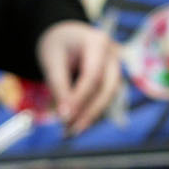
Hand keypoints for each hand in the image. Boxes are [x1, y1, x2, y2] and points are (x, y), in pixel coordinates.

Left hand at [36, 20, 122, 135]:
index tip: (65, 118)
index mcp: (98, 42)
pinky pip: (104, 100)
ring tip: (69, 131)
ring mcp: (116, 69)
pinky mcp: (112, 81)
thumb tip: (66, 117)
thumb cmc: (57, 45)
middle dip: (89, 113)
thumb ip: (59, 87)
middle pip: (107, 89)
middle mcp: (113, 55)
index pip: (92, 75)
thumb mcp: (52, 61)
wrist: (64, 37)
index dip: (79, 98)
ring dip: (90, 117)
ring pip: (108, 98)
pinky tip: (76, 124)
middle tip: (70, 131)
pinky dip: (91, 113)